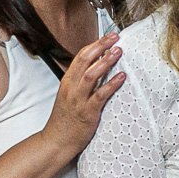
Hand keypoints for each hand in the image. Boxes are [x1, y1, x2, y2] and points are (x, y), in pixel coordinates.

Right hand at [41, 32, 124, 162]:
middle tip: (115, 37)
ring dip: (106, 62)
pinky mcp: (87, 112)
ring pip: (91, 75)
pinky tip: (122, 77)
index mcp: (67, 81)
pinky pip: (100, 95)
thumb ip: (81, 81)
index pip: (80, 56)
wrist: (57, 140)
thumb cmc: (65, 118)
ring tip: (118, 52)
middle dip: (101, 46)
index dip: (95, 45)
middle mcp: (71, 87)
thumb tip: (99, 67)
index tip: (108, 36)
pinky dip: (112, 84)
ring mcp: (78, 100)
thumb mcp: (69, 95)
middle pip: (85, 60)